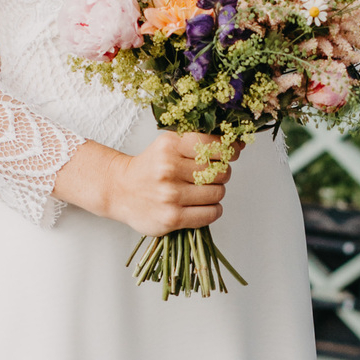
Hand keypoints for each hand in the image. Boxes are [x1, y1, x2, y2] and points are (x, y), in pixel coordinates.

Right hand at [56, 132, 235, 234]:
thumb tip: (239, 145)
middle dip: (221, 173)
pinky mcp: (172, 217)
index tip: (231, 153)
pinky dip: (213, 210)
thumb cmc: (150, 167)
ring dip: (216, 192)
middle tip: (211, 175)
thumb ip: (199, 142)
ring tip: (202, 191)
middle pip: (220, 171)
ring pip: (218, 193)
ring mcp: (170, 195)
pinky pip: (211, 213)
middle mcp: (169, 168)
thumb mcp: (168, 145)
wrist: (119, 190)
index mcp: (170, 145)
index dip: (229, 150)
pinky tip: (202, 206)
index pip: (213, 145)